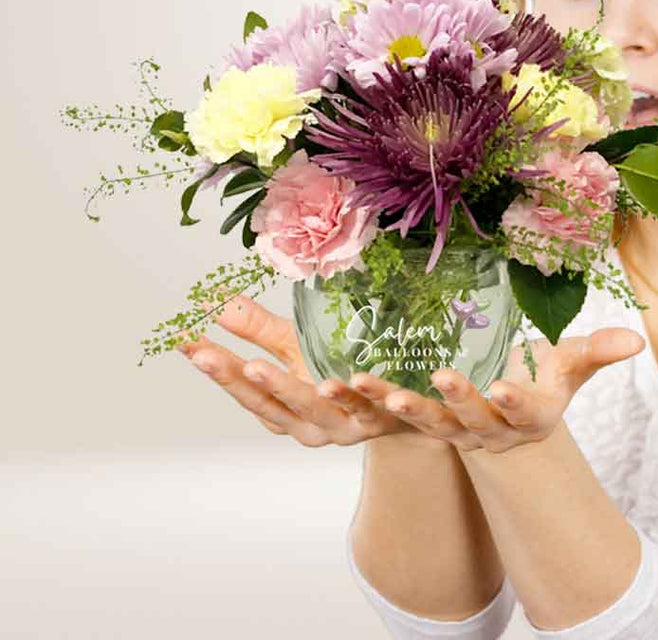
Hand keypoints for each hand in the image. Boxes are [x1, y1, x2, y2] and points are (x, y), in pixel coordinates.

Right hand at [178, 292, 447, 449]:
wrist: (404, 410)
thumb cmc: (340, 372)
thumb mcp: (296, 347)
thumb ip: (256, 328)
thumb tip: (210, 298)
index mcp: (283, 412)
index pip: (243, 389)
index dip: (215, 367)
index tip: (185, 341)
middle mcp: (308, 427)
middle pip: (270, 404)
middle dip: (239, 380)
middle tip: (207, 355)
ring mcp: (344, 427)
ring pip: (315, 411)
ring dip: (288, 390)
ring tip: (260, 367)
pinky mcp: (381, 419)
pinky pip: (371, 407)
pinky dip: (361, 394)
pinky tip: (352, 378)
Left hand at [356, 327, 645, 453]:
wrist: (510, 415)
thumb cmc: (543, 382)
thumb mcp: (570, 366)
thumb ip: (597, 353)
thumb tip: (638, 339)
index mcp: (529, 417)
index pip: (524, 411)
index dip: (515, 402)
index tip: (503, 386)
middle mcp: (491, 430)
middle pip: (473, 419)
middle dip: (458, 400)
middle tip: (439, 377)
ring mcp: (455, 431)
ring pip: (425, 422)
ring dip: (399, 407)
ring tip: (373, 388)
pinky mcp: (427, 423)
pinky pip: (396, 416)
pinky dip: (371, 402)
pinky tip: (347, 382)